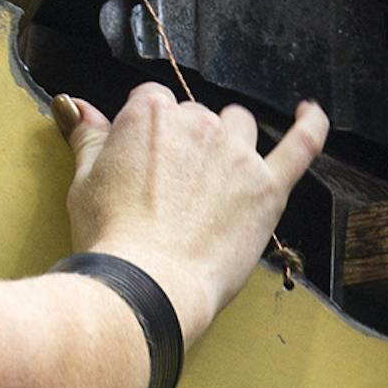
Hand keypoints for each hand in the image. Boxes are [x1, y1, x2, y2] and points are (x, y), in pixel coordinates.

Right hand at [55, 85, 328, 342]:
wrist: (147, 284)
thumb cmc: (112, 238)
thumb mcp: (83, 181)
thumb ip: (89, 137)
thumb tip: (78, 107)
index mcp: (150, 115)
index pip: (154, 103)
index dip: (149, 135)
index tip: (144, 163)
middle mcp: (197, 124)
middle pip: (196, 117)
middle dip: (186, 145)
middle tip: (171, 192)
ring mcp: (236, 154)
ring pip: (238, 126)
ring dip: (229, 142)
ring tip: (215, 182)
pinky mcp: (266, 188)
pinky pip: (301, 145)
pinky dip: (309, 125)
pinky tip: (309, 112)